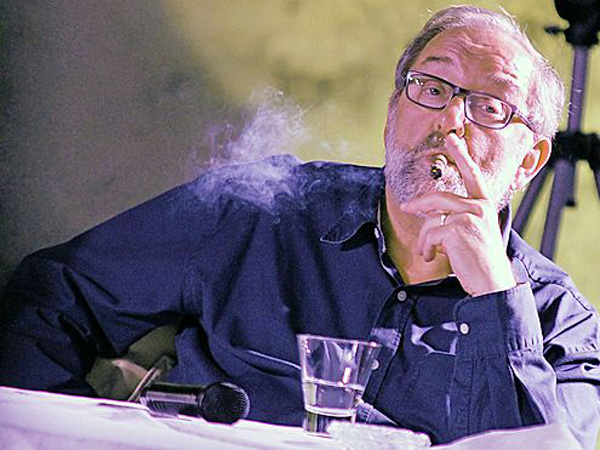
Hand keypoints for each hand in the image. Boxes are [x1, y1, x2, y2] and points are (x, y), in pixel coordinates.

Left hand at [400, 134, 515, 295]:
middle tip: (406, 207)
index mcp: (485, 204)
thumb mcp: (471, 234)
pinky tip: (431, 257)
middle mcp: (480, 206)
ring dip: (424, 239)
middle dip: (419, 204)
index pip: (472, 174)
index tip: (453, 139)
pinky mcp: (458, 229)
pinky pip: (430, 233)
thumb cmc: (480, 262)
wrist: (492, 284)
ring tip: (426, 252)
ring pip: (432, 218)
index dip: (462, 155)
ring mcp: (470, 216)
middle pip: (439, 197)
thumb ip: (456, 219)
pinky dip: (426, 248)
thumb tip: (430, 215)